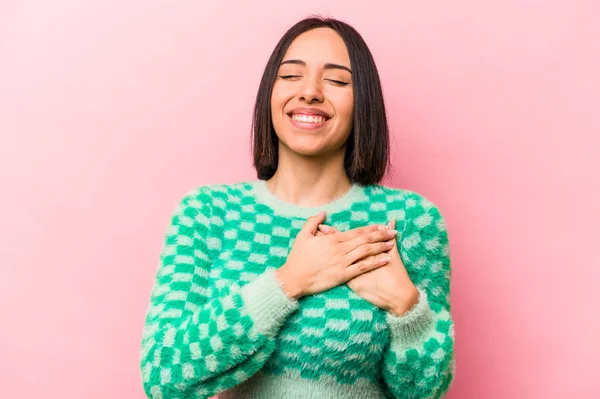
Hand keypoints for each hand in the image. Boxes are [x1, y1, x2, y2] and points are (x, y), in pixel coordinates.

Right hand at [276, 211, 397, 299]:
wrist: (293, 278)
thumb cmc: (297, 258)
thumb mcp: (303, 236)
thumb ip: (313, 222)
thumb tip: (322, 213)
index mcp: (332, 239)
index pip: (356, 232)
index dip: (371, 228)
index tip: (382, 226)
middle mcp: (340, 249)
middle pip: (365, 240)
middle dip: (381, 235)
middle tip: (393, 232)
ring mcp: (342, 262)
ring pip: (366, 252)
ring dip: (381, 247)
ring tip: (392, 244)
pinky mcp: (343, 275)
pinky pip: (363, 268)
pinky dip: (375, 263)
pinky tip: (385, 260)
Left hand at [316, 219, 419, 315]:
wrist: (397, 296)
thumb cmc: (396, 276)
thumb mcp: (394, 257)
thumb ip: (389, 239)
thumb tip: (392, 223)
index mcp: (363, 253)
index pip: (344, 239)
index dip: (333, 233)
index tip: (322, 226)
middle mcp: (354, 262)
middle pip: (335, 249)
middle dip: (324, 241)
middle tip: (312, 234)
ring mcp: (351, 273)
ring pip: (333, 261)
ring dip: (324, 253)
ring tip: (312, 249)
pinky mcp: (351, 284)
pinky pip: (335, 273)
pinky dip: (327, 268)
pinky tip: (319, 265)